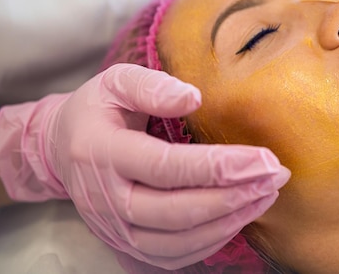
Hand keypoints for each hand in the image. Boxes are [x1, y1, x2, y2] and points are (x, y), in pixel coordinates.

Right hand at [0, 63, 290, 269]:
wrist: (62, 150)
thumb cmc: (98, 110)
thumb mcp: (116, 81)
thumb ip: (152, 86)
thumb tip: (194, 98)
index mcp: (102, 153)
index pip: (166, 167)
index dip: (218, 166)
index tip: (264, 159)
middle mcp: (105, 200)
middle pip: (175, 211)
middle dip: (233, 196)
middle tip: (276, 177)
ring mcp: (114, 230)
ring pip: (177, 241)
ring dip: (229, 222)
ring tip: (267, 195)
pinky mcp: (125, 246)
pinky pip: (172, 257)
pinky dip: (211, 242)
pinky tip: (240, 217)